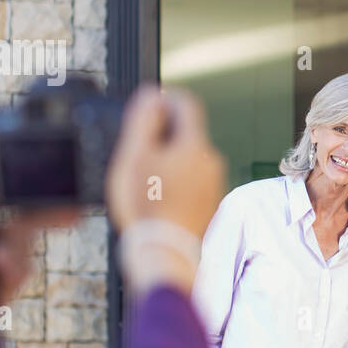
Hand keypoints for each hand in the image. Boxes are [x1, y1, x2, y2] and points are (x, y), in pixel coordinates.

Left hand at [0, 172, 77, 330]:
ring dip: (16, 264)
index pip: (3, 200)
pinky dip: (15, 279)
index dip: (31, 197)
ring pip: (21, 250)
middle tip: (73, 220)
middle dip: (22, 240)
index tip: (59, 196)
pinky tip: (3, 291)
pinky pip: (19, 272)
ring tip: (1, 278)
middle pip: (18, 226)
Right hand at [105, 87, 225, 294]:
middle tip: (138, 154)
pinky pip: (192, 179)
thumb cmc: (144, 206)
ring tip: (145, 181)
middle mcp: (211, 160)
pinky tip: (158, 197)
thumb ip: (144, 119)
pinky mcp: (210, 201)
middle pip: (186, 131)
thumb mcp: (134, 155)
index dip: (163, 100)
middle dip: (162, 134)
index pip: (185, 102)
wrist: (164, 252)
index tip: (145, 112)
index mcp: (194, 144)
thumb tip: (152, 95)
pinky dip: (176, 180)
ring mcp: (214, 182)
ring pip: (189, 156)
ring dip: (168, 159)